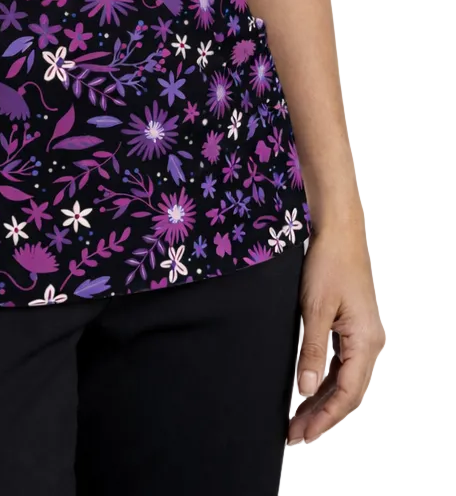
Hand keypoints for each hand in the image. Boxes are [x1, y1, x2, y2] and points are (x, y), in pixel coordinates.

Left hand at [287, 219, 385, 444]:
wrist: (338, 229)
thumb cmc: (328, 262)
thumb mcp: (314, 308)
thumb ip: (311, 351)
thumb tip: (304, 390)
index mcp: (366, 342)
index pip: (347, 394)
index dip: (325, 418)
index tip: (303, 435)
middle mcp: (371, 342)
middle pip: (348, 392)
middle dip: (322, 416)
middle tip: (294, 435)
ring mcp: (363, 334)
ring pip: (345, 379)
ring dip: (323, 400)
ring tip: (298, 421)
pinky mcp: (353, 325)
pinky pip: (342, 363)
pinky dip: (325, 380)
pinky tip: (309, 390)